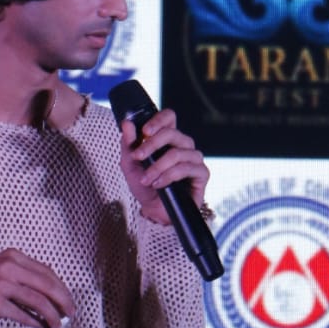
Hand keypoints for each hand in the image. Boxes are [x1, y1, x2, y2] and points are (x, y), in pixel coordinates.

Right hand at [0, 250, 74, 327]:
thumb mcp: (2, 269)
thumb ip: (25, 275)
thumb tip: (53, 291)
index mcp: (13, 256)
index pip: (47, 272)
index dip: (62, 289)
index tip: (68, 301)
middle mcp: (8, 267)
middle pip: (47, 285)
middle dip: (63, 302)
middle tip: (70, 314)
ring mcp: (1, 285)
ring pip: (39, 301)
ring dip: (52, 315)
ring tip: (57, 324)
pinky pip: (23, 315)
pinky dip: (36, 323)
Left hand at [120, 110, 209, 225]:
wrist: (154, 210)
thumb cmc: (145, 186)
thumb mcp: (130, 165)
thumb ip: (128, 144)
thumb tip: (127, 124)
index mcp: (167, 139)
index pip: (169, 117)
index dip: (158, 120)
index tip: (144, 131)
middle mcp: (183, 145)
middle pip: (172, 133)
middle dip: (151, 145)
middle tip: (138, 157)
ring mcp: (194, 158)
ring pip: (177, 153)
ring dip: (157, 167)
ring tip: (146, 179)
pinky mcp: (201, 173)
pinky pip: (186, 168)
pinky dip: (169, 176)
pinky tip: (159, 184)